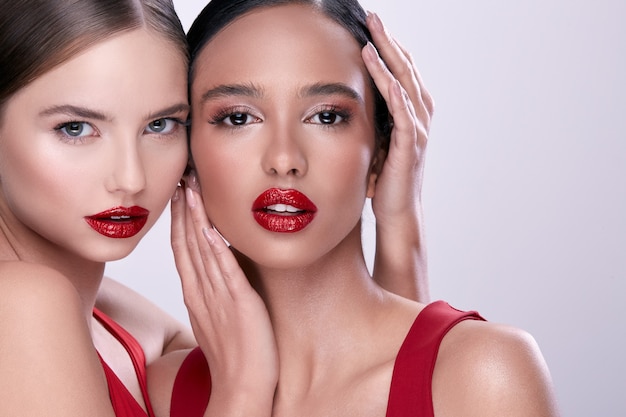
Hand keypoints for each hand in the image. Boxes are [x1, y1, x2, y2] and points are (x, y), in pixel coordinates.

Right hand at [170, 173, 277, 409]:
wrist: (242, 386)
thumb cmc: (234, 355)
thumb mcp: (217, 318)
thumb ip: (213, 293)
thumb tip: (215, 273)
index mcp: (196, 295)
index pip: (183, 250)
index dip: (180, 221)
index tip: (179, 196)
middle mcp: (202, 292)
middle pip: (186, 244)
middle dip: (182, 210)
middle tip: (180, 180)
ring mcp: (218, 296)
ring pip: (201, 250)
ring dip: (195, 218)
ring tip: (190, 190)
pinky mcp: (239, 302)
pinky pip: (224, 269)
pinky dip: (215, 246)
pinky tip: (209, 226)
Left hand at [361, 12, 433, 300]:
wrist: (397, 213)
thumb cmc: (383, 181)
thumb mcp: (374, 144)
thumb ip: (368, 123)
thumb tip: (343, 107)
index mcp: (407, 115)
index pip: (399, 73)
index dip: (388, 49)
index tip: (370, 28)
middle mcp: (416, 118)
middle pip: (406, 71)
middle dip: (390, 43)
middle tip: (374, 18)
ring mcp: (415, 132)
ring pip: (407, 86)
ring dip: (392, 59)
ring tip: (376, 35)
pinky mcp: (408, 148)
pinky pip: (403, 115)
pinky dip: (395, 93)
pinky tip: (384, 74)